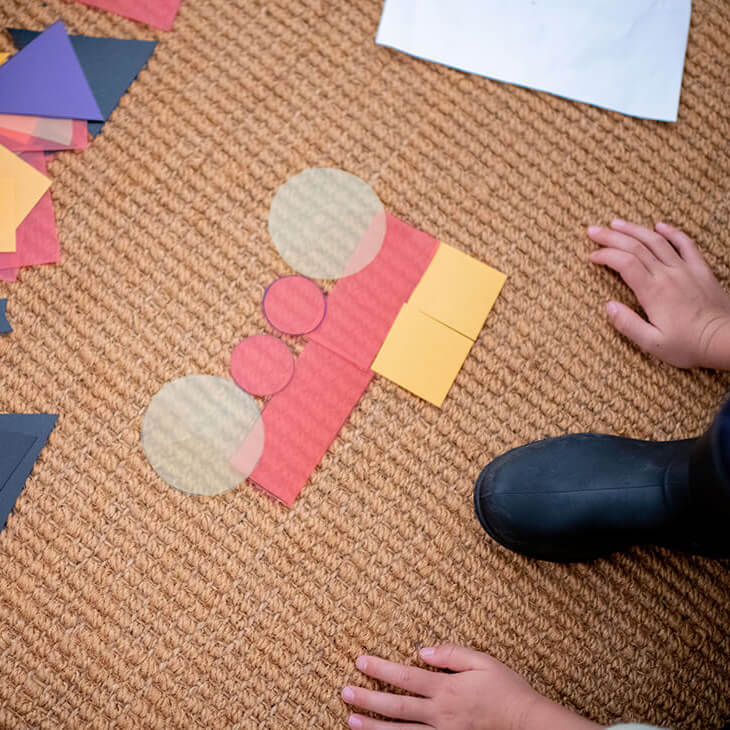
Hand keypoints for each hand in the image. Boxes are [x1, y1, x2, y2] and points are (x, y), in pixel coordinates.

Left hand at [341, 644, 600, 729]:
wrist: (528, 724)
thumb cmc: (507, 690)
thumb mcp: (482, 661)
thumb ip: (451, 654)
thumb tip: (422, 650)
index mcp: (446, 688)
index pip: (405, 676)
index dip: (381, 668)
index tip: (360, 662)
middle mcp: (439, 713)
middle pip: (396, 706)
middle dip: (368, 699)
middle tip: (345, 692)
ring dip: (374, 727)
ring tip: (351, 720)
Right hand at [588, 220, 729, 368]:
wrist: (725, 341)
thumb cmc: (689, 345)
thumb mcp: (652, 343)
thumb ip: (628, 324)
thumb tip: (608, 306)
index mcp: (653, 291)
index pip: (624, 263)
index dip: (605, 255)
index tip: (591, 256)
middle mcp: (668, 275)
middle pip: (635, 247)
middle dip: (611, 237)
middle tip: (593, 231)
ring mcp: (685, 269)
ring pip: (656, 241)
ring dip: (634, 229)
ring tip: (616, 223)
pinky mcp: (700, 270)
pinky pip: (685, 244)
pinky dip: (671, 232)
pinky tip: (659, 225)